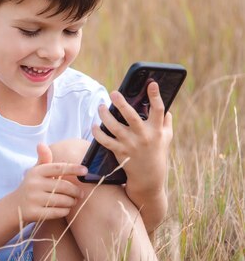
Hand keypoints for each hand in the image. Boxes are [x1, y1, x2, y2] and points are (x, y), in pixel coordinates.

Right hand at [14, 143, 86, 222]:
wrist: (15, 206)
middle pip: (63, 186)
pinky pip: (57, 212)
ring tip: (74, 201)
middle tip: (80, 193)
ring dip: (71, 202)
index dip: (73, 168)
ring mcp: (33, 199)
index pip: (58, 168)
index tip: (85, 170)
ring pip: (62, 200)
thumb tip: (41, 144)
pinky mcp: (34, 213)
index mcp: (36, 172)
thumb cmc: (31, 186)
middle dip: (75, 191)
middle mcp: (34, 184)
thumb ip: (43, 159)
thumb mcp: (36, 171)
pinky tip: (66, 209)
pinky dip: (65, 211)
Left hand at [92, 81, 172, 195]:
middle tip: (114, 93)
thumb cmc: (157, 151)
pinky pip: (105, 141)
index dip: (155, 96)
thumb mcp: (167, 137)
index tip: (151, 83)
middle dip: (122, 103)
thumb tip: (165, 106)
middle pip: (132, 117)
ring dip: (105, 115)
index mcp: (156, 130)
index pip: (158, 110)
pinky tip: (94, 125)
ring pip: (114, 127)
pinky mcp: (119, 152)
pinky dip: (98, 133)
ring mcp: (130, 144)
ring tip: (101, 106)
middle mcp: (143, 136)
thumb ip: (166, 121)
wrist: (149, 176)